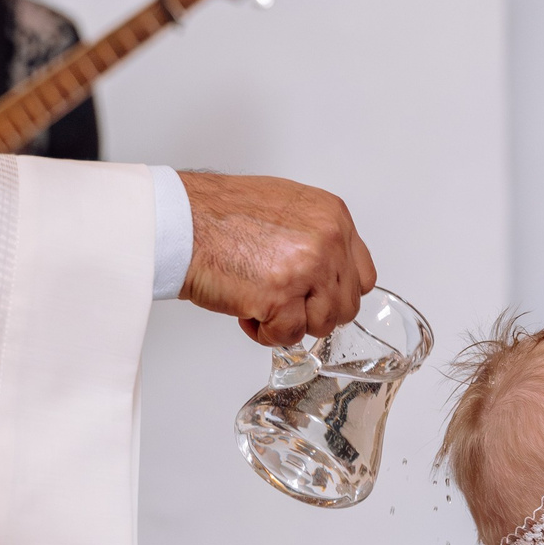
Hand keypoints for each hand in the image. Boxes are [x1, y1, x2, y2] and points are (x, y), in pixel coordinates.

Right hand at [177, 171, 376, 345]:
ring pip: (322, 324)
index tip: (314, 296)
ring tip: (260, 305)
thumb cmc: (220, 215)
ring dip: (290, 324)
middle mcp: (327, 240)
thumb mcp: (285, 208)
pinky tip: (247, 312)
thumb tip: (328, 272)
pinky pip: (289, 336)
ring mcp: (307, 268)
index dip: (335, 293)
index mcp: (332, 217)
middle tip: (282, 303)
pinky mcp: (281, 296)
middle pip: (346, 305)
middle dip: (313, 312)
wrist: (181, 222)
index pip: (362, 275)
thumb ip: (316, 238)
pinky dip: (266, 333)